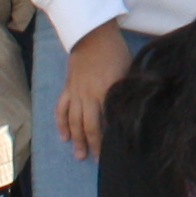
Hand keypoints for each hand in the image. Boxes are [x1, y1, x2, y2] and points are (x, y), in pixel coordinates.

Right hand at [55, 19, 132, 157]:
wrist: (93, 35)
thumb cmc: (116, 52)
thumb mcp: (128, 71)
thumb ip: (127, 91)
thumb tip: (134, 108)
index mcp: (107, 91)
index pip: (109, 120)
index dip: (112, 137)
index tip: (117, 151)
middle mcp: (89, 96)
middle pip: (90, 126)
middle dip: (94, 145)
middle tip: (97, 161)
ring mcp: (76, 93)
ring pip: (74, 121)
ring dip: (77, 139)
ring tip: (79, 155)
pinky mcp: (68, 88)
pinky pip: (61, 109)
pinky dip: (61, 124)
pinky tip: (63, 136)